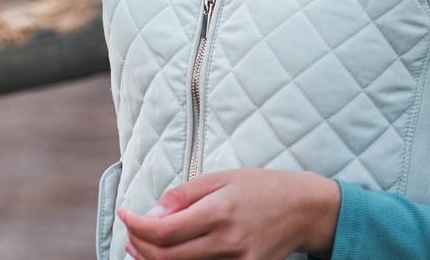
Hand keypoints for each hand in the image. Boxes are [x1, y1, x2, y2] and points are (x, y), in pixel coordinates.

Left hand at [119, 169, 338, 258]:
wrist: (304, 210)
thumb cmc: (259, 188)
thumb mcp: (219, 179)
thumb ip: (182, 196)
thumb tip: (151, 215)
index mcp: (218, 213)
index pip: (164, 232)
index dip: (136, 226)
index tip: (125, 214)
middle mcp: (228, 242)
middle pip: (168, 258)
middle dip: (140, 247)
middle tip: (129, 235)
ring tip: (140, 248)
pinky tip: (169, 257)